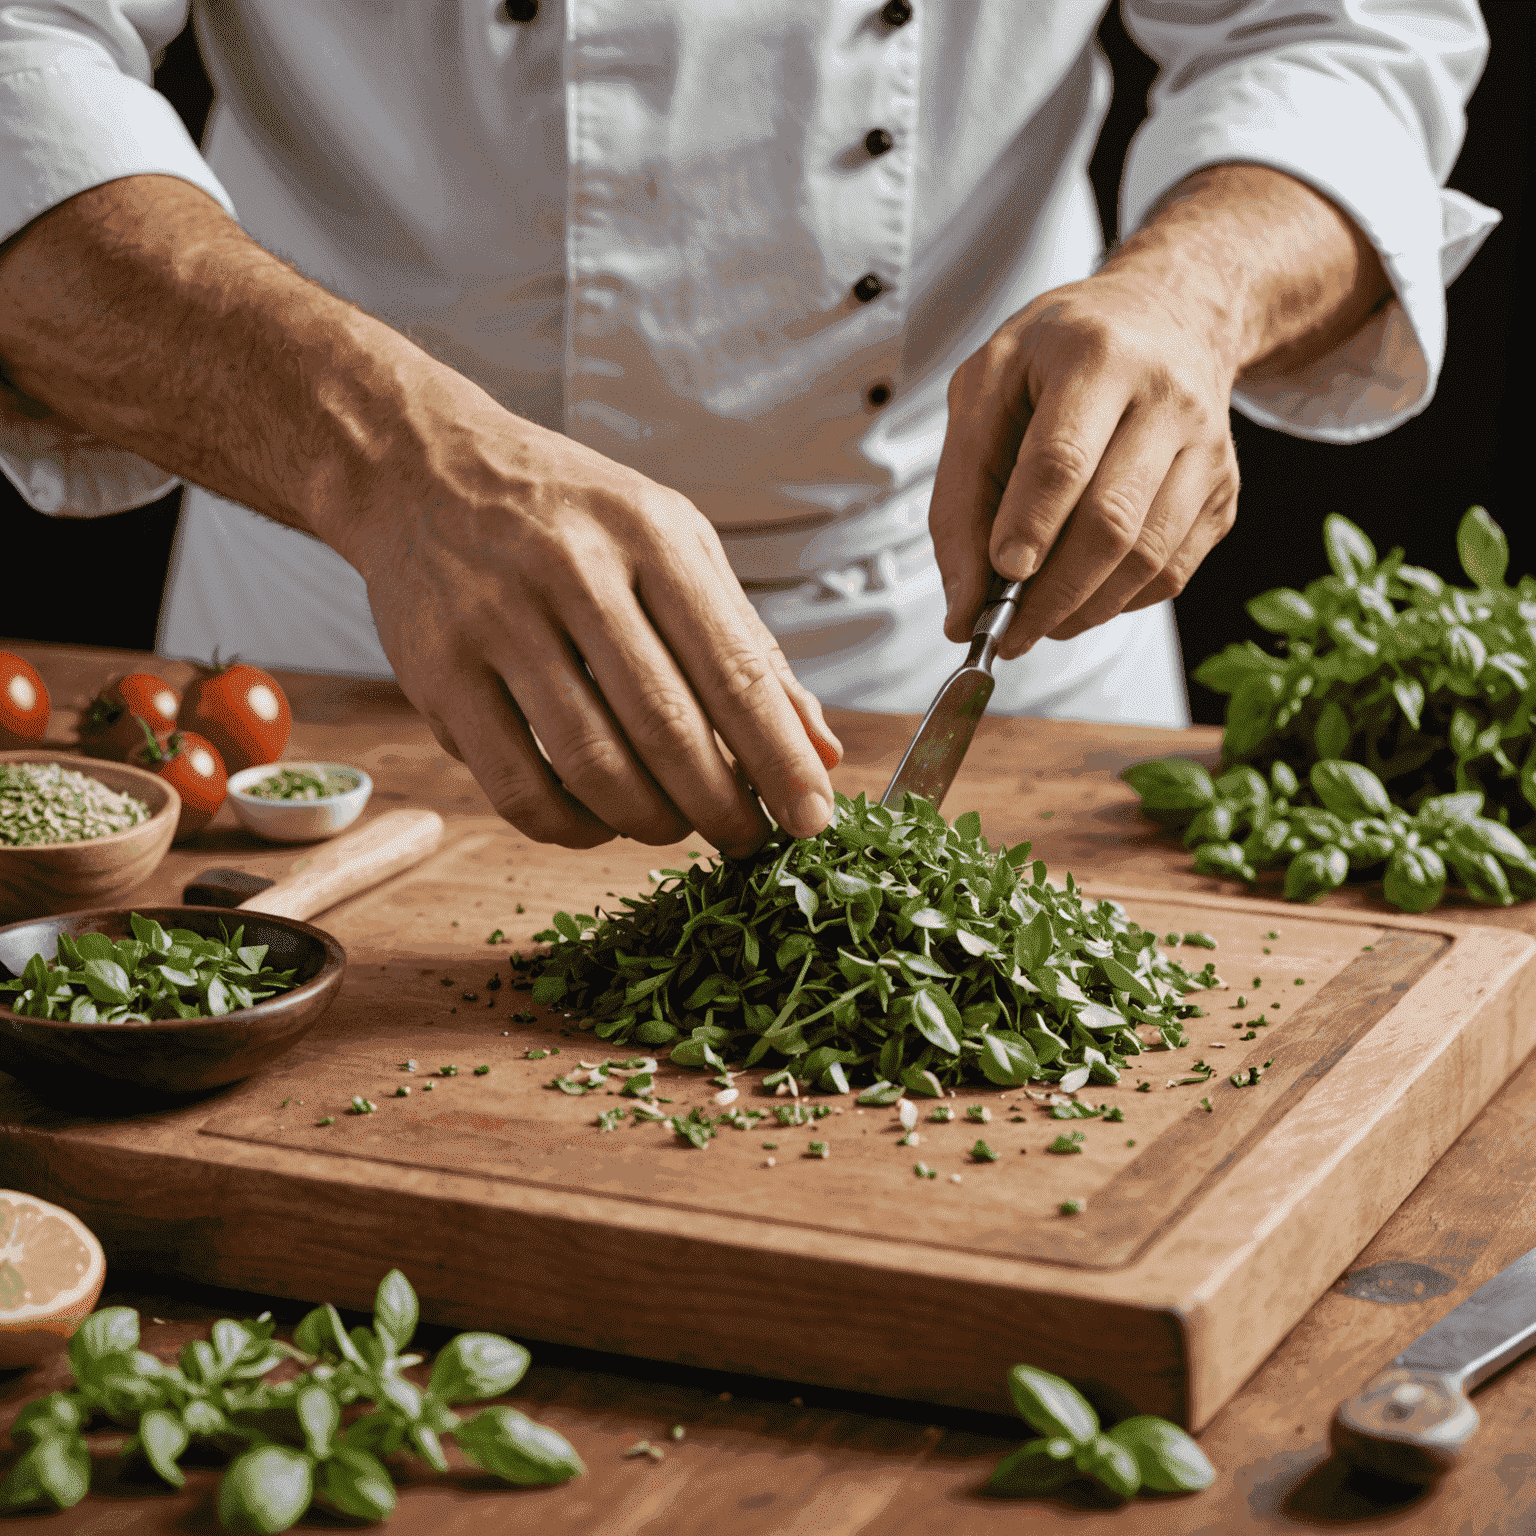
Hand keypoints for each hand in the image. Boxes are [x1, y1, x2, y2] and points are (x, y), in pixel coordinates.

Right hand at [337, 375, 841, 854]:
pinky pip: (516, 787)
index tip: (810, 819)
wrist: (420, 466)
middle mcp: (572, 570)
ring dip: (649, 821)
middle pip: (668, 728)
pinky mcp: (435, 673)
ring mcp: (495, 621)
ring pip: (592, 765)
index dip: (780, 760)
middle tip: (745, 837)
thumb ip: (747, 644)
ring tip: (672, 825)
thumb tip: (818, 749)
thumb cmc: (569, 514)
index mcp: (649, 533)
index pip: (734, 670)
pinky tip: (596, 820)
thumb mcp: (672, 544)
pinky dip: (570, 827)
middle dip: (721, 806)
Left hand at [930, 165, 1389, 656]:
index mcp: (1094, 356)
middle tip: (1004, 633)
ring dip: (1081, 609)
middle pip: (1111, 522)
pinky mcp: (1223, 491)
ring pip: (1146, 558)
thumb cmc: (1059, 354)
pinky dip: (1118, 602)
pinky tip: (1080, 597)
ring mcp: (1206, 448)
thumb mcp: (986, 388)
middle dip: (1050, 594)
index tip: (998, 577)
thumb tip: (962, 607)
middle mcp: (1165, 399)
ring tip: (1033, 623)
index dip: (1029, 525)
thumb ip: (961, 493)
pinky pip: (1171, 571)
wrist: (1169, 314)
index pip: (1062, 458)